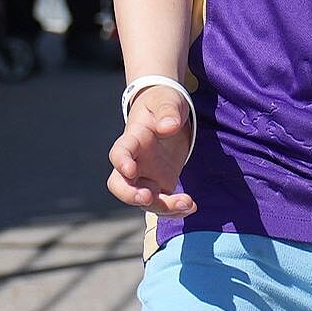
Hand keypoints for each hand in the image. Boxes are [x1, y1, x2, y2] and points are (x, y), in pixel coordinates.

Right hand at [106, 87, 195, 214]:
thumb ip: (168, 112)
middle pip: (119, 184)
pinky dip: (175, 209)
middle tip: (146, 198)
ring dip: (162, 206)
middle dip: (129, 195)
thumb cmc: (163, 103)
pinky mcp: (160, 184)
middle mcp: (134, 161)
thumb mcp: (168, 101)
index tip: (129, 169)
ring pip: (143, 200)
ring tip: (187, 203)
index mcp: (133, 139)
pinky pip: (163, 203)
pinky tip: (191, 206)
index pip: (119, 152)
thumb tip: (168, 126)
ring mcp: (146, 176)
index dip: (120, 162)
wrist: (167, 113)